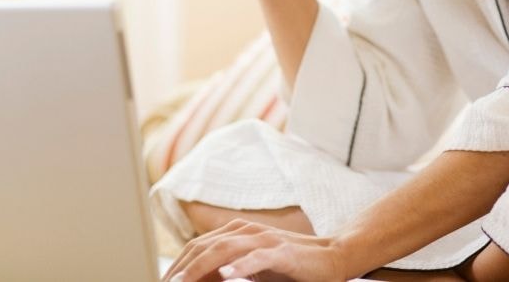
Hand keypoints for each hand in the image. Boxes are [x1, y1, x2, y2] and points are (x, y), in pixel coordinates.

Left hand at [161, 220, 348, 281]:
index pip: (197, 247)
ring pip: (224, 249)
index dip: (177, 266)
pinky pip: (257, 257)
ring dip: (199, 268)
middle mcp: (247, 231)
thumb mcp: (252, 269)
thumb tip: (202, 280)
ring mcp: (264, 240)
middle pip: (204, 247)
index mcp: (236, 233)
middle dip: (181, 269)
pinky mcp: (282, 252)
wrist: (331, 258)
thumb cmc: (290, 267)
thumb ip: (227, 271)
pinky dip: (239, 265)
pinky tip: (225, 274)